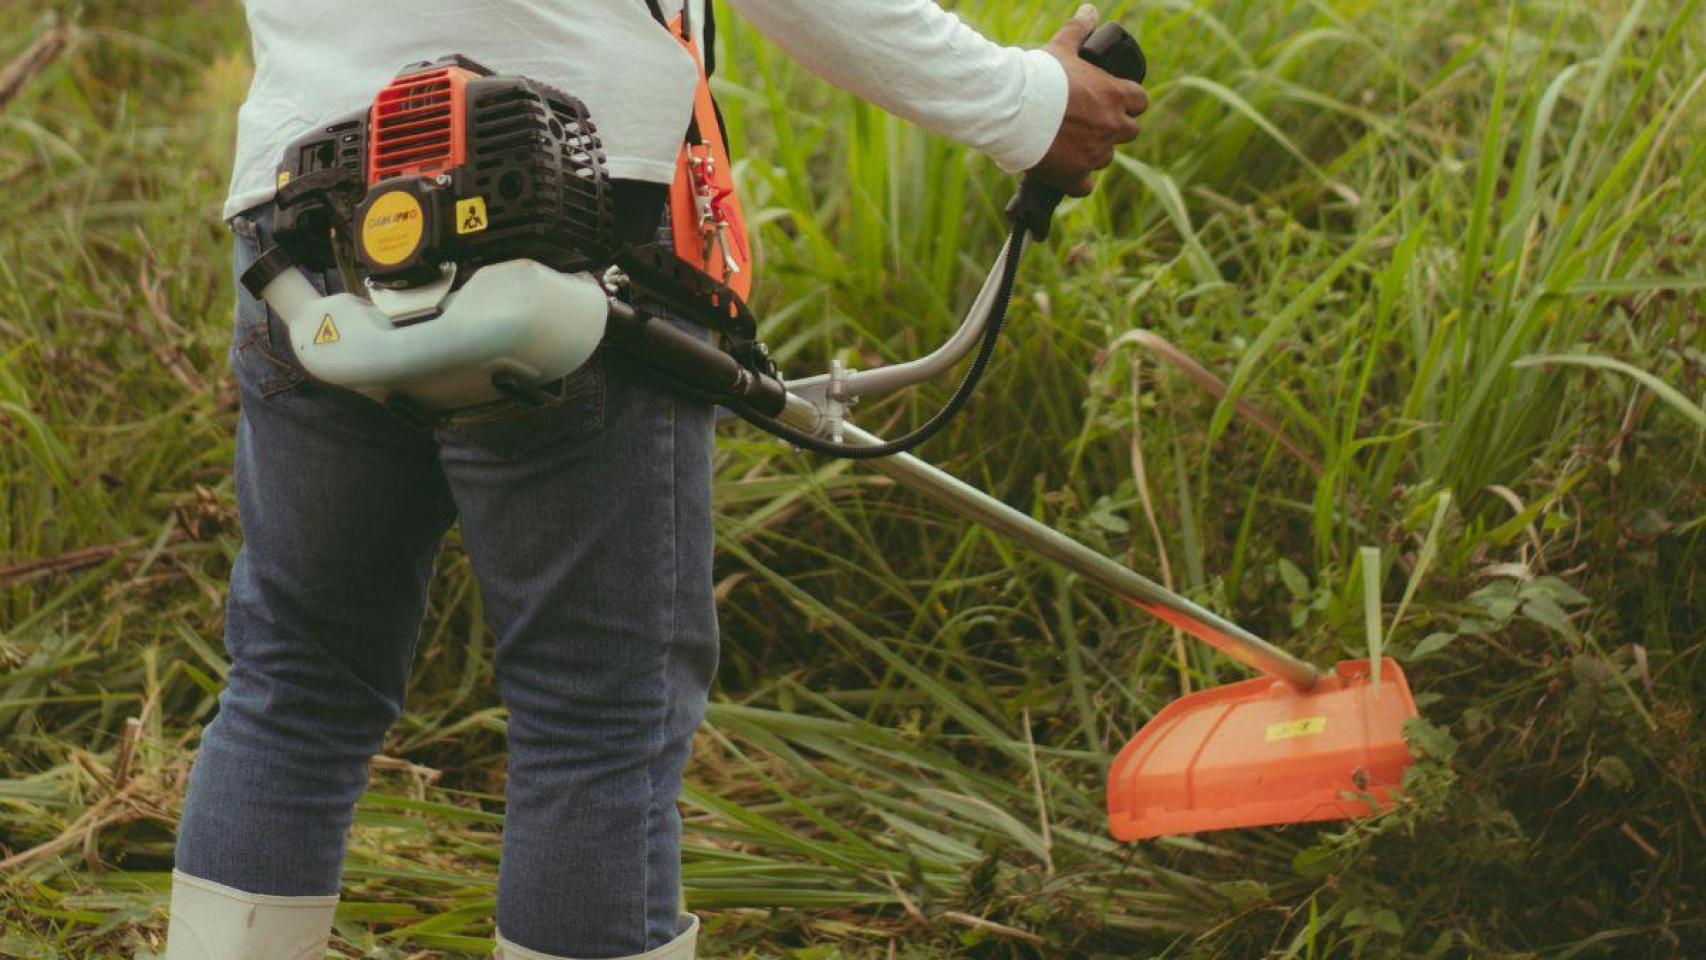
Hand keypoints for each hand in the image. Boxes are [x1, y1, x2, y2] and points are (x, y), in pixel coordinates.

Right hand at [1032, 5, 1147, 196]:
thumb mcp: (1062, 47)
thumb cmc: (1039, 75)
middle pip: (1129, 132)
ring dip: (1093, 152)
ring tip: (1071, 145)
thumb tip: (1089, 10)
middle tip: (1091, 124)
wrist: (1012, 108)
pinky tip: (1064, 173)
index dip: (1127, 102)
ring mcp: (1094, 153)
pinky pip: (1083, 186)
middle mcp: (1112, 126)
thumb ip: (1079, 30)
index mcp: (1115, 95)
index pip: (1140, 102)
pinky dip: (1075, 181)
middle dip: (1113, 129)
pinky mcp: (1073, 175)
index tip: (1113, 102)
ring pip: (1105, 158)